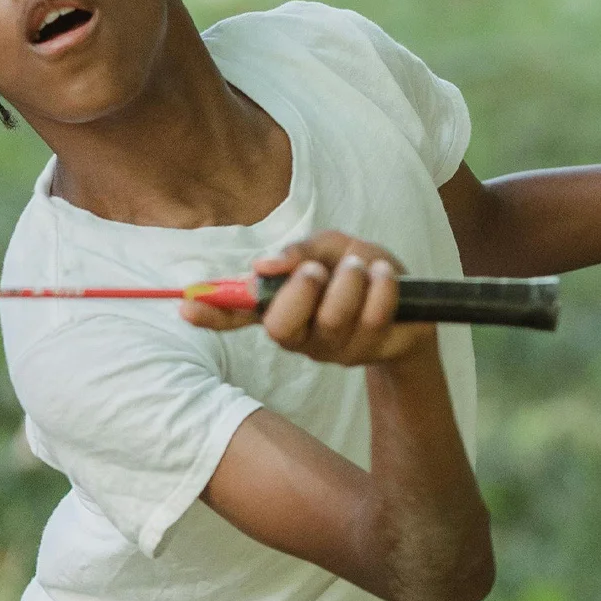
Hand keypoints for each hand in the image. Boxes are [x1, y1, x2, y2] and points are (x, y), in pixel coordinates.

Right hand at [182, 230, 433, 365]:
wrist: (415, 301)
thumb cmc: (360, 271)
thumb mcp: (331, 248)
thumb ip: (300, 251)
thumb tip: (265, 266)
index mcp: (281, 306)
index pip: (238, 315)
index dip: (212, 314)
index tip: (185, 307)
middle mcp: (299, 334)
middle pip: (280, 328)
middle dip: (300, 291)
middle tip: (317, 270)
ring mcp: (333, 349)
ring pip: (333, 318)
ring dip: (351, 281)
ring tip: (364, 265)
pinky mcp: (369, 352)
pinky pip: (372, 317)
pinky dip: (383, 286)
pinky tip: (386, 276)